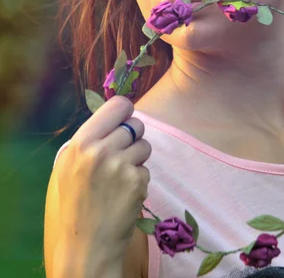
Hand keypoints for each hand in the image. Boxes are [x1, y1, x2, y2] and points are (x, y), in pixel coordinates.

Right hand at [56, 96, 150, 266]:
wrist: (86, 245)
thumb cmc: (75, 203)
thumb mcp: (69, 164)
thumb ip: (90, 138)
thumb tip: (115, 114)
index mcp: (81, 142)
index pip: (117, 105)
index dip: (125, 112)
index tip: (124, 121)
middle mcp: (100, 150)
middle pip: (135, 124)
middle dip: (133, 137)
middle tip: (121, 155)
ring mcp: (120, 166)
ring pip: (145, 145)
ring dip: (137, 159)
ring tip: (119, 178)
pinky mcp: (137, 182)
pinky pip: (146, 169)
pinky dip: (138, 180)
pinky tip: (124, 195)